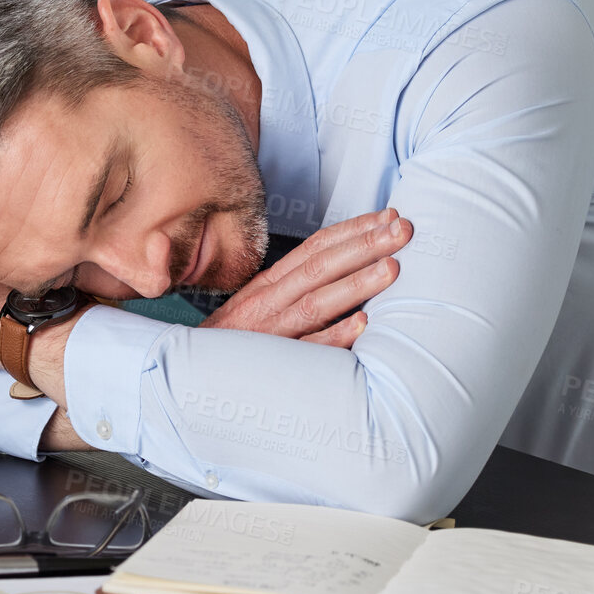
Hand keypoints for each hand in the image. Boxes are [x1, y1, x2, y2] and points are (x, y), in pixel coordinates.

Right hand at [199, 208, 410, 347]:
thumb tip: (344, 271)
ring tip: (392, 268)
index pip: (315, 247)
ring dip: (355, 284)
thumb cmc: (234, 343)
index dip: (352, 229)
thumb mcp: (259, 305)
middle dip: (364, 245)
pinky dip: (334, 336)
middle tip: (403, 229)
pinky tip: (362, 324)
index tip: (387, 215)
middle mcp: (269, 302)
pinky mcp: (272, 366)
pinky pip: (307, 351)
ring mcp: (270, 333)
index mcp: (269, 284)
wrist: (189, 378)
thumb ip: (295, 288)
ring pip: (316, 303)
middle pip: (321, 266)